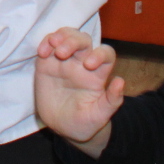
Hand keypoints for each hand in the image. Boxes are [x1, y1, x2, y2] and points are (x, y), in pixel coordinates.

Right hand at [33, 28, 124, 158]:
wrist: (61, 128)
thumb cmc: (84, 122)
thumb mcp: (99, 116)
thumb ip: (111, 101)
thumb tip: (120, 81)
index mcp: (98, 75)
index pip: (105, 54)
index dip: (100, 54)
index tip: (89, 65)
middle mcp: (82, 63)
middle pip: (83, 40)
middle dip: (74, 41)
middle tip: (62, 53)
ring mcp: (65, 61)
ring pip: (67, 36)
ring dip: (61, 36)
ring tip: (53, 44)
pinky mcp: (48, 63)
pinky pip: (48, 45)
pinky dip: (46, 43)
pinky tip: (42, 52)